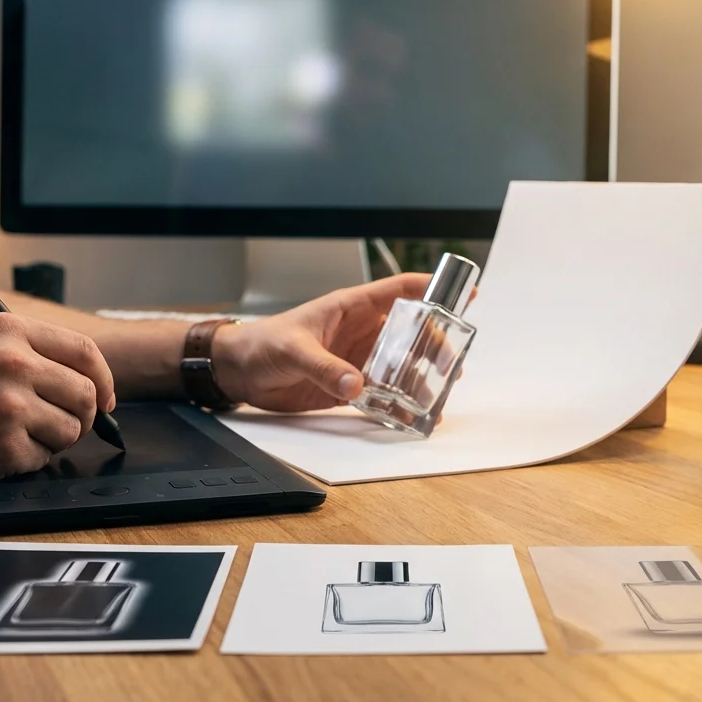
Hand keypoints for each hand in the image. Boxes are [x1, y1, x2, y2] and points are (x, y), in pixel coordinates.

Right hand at [0, 313, 116, 486]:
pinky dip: (23, 461)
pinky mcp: (3, 447)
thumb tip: (84, 376)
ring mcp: (11, 406)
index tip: (106, 398)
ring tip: (12, 434)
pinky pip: (41, 459)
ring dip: (51, 440)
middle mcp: (15, 363)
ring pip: (70, 430)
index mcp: (9, 330)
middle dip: (82, 416)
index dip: (104, 379)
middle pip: (87, 395)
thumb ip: (25, 350)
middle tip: (62, 424)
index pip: (85, 352)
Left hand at [212, 273, 433, 412]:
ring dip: (421, 377)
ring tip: (440, 392)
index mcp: (351, 308)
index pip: (399, 290)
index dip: (431, 288)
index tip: (463, 292)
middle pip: (410, 332)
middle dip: (436, 344)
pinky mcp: (348, 386)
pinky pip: (381, 394)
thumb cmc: (261, 343)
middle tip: (454, 362)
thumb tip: (355, 384)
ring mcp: (357, 359)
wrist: (238, 371)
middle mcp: (360, 332)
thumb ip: (324, 366)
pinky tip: (414, 414)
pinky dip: (398, 403)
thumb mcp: (293, 349)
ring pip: (400, 365)